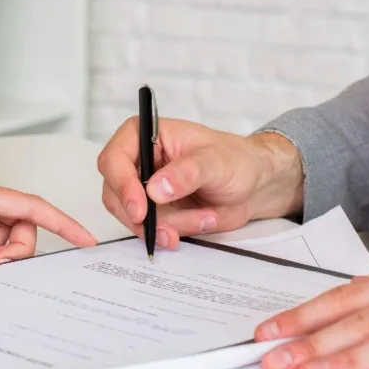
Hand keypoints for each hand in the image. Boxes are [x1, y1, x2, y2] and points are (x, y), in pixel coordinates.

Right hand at [96, 117, 303, 249]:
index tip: (140, 209)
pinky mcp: (153, 211)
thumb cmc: (235, 160)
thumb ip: (186, 173)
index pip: (114, 158)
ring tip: (198, 223)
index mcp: (145, 134)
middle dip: (141, 216)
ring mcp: (143, 188)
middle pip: (114, 192)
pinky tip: (193, 227)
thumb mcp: (216, 162)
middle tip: (164, 232)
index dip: (121, 184)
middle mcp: (138, 161)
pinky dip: (168, 234)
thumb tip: (155, 189)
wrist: (253, 184)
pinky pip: (148, 229)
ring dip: (161, 226)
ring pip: (130, 216)